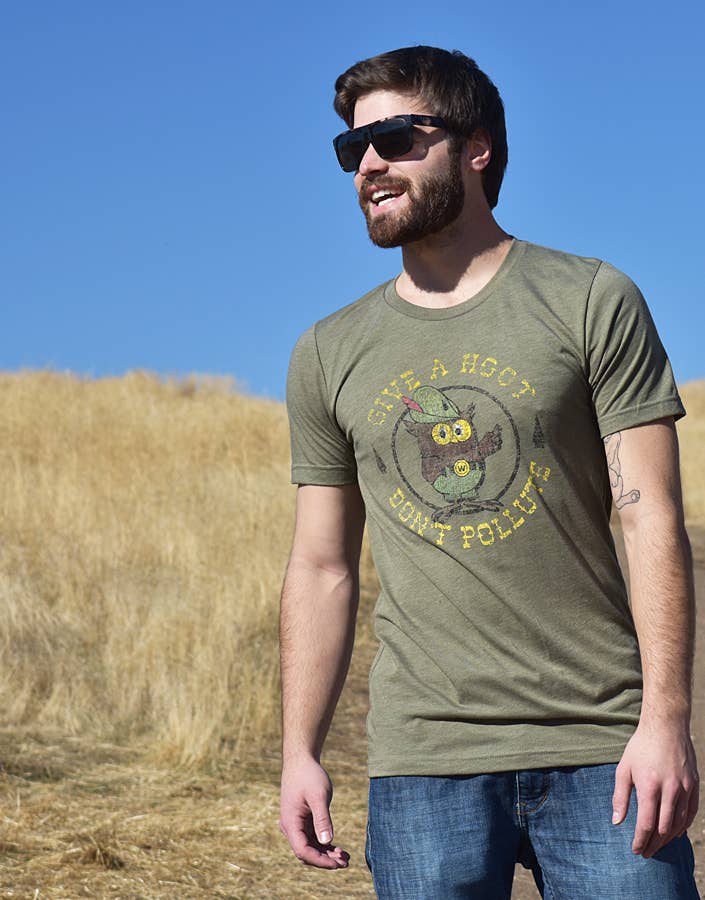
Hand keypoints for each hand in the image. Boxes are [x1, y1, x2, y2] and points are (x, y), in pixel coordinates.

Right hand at [279, 757, 349, 868]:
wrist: (301, 760)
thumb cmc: (309, 775)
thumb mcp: (319, 796)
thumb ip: (322, 819)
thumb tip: (327, 842)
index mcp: (290, 823)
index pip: (303, 851)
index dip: (320, 861)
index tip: (337, 864)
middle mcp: (290, 827)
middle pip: (306, 853)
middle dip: (325, 860)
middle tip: (346, 862)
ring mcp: (296, 825)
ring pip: (310, 847)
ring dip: (326, 854)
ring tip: (346, 857)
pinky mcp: (302, 821)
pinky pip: (312, 838)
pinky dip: (325, 845)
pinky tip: (339, 849)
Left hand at [612, 720, 699, 857]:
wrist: (666, 727)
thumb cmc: (640, 748)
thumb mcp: (623, 769)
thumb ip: (620, 797)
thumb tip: (616, 822)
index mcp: (649, 786)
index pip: (646, 824)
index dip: (641, 841)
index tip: (635, 850)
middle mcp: (670, 790)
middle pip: (663, 829)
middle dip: (653, 844)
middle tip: (645, 852)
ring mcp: (685, 788)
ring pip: (679, 824)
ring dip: (667, 839)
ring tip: (657, 845)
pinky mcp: (694, 785)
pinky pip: (691, 813)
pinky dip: (683, 826)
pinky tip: (674, 833)